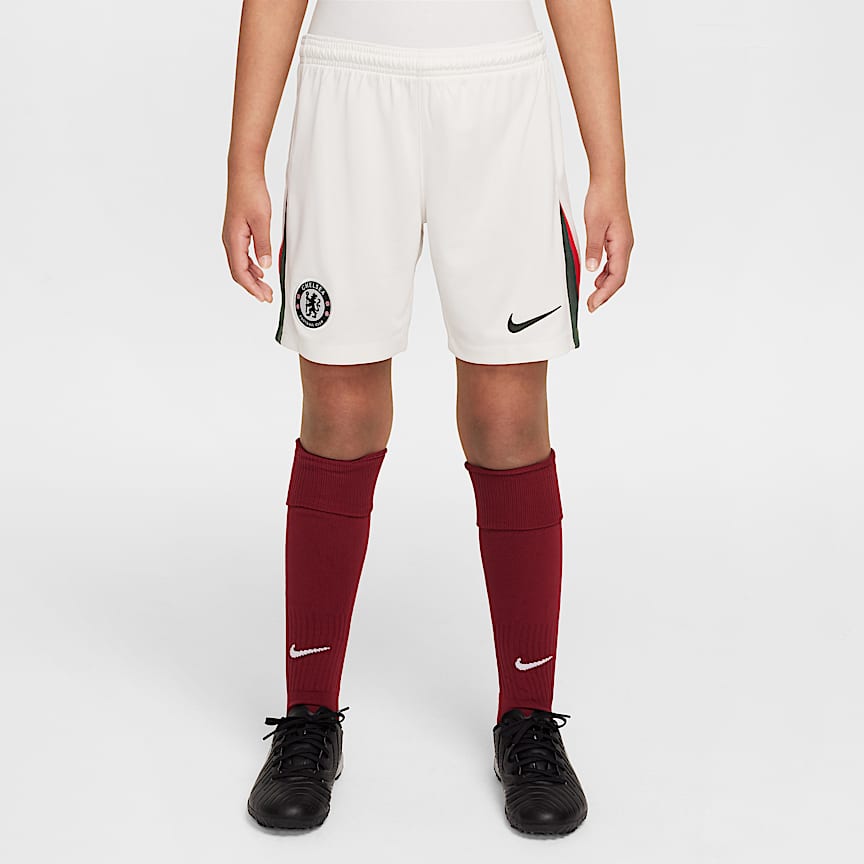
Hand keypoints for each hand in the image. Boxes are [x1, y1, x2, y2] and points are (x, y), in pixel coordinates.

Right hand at [222, 169, 273, 302]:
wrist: (244, 173)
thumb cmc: (251, 193)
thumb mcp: (262, 221)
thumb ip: (263, 244)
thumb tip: (265, 266)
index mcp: (233, 240)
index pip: (240, 272)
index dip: (252, 288)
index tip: (264, 297)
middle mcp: (229, 240)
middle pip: (238, 272)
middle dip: (252, 287)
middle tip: (267, 297)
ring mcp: (232, 236)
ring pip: (240, 265)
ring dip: (252, 278)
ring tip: (265, 288)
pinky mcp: (236, 232)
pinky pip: (241, 255)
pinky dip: (251, 266)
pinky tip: (260, 269)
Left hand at [583, 180, 633, 311]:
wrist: (608, 181)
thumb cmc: (603, 199)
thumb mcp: (594, 226)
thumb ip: (594, 249)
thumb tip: (592, 270)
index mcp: (622, 245)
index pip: (616, 278)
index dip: (605, 294)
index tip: (593, 304)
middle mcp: (625, 246)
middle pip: (618, 278)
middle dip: (606, 294)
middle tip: (591, 306)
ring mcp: (622, 242)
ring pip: (616, 271)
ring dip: (606, 285)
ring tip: (593, 295)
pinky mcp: (617, 238)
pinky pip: (613, 262)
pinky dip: (606, 273)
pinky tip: (597, 277)